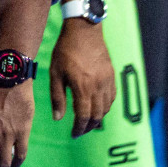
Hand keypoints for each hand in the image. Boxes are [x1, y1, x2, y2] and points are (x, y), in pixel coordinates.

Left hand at [49, 19, 115, 136]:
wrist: (84, 31)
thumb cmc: (65, 51)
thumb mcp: (55, 73)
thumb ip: (57, 97)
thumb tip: (58, 118)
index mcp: (83, 87)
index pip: (83, 116)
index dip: (79, 128)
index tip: (74, 134)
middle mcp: (98, 87)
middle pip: (97, 115)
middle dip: (89, 126)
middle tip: (80, 131)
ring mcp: (108, 81)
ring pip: (107, 108)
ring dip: (98, 118)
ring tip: (88, 122)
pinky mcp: (112, 76)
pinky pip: (112, 97)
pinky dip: (106, 106)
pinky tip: (98, 107)